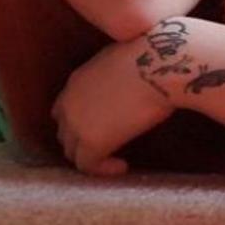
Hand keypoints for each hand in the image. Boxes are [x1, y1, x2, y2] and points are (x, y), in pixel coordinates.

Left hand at [51, 38, 174, 175]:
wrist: (160, 67)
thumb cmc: (151, 56)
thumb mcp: (120, 59)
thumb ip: (110, 76)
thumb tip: (124, 82)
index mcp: (75, 82)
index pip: (64, 109)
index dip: (80, 121)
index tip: (102, 126)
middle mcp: (69, 103)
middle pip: (65, 132)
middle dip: (82, 141)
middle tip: (107, 145)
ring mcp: (77, 125)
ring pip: (73, 151)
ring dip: (91, 156)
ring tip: (114, 158)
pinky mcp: (92, 143)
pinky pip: (88, 166)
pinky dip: (103, 169)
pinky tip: (122, 167)